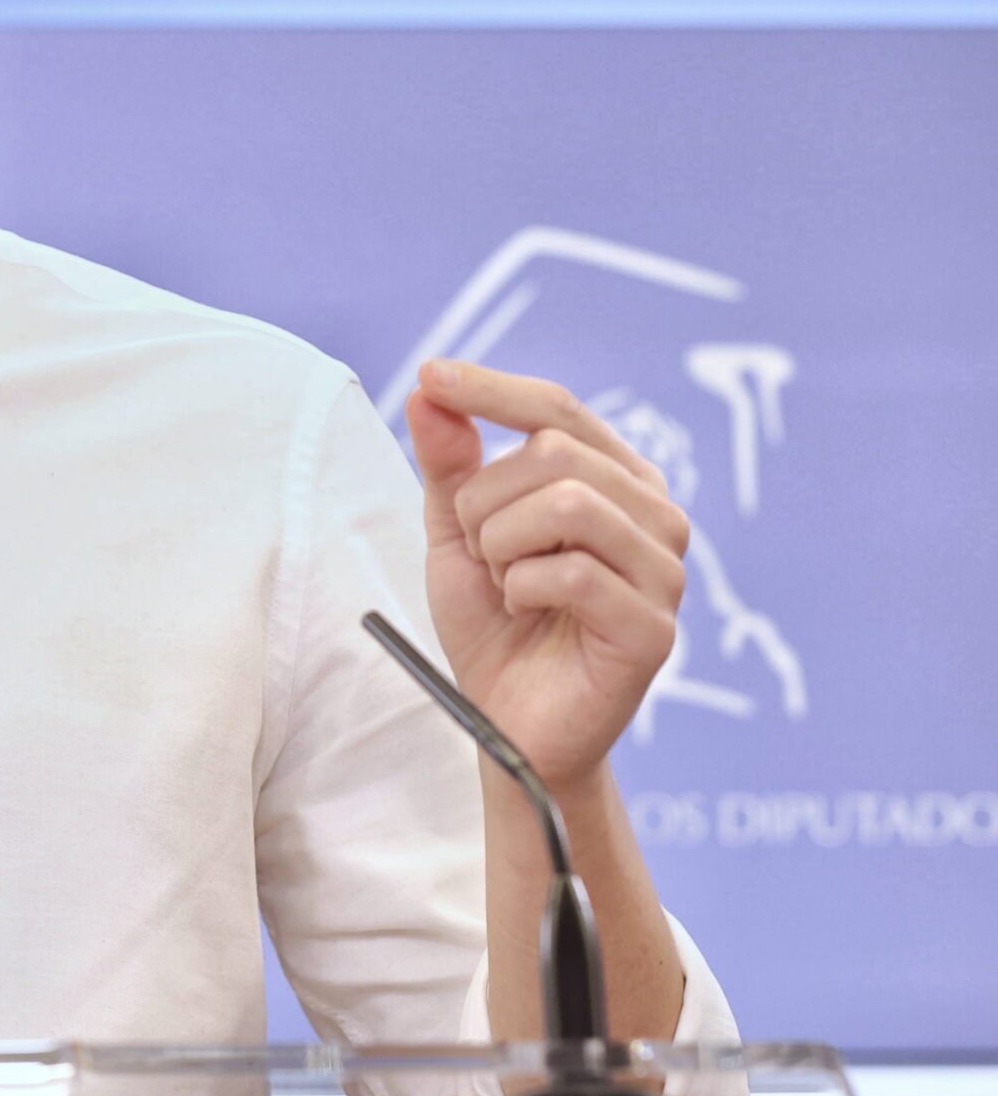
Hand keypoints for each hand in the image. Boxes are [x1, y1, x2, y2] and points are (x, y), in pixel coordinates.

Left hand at [405, 360, 691, 790]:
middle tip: (485, 554)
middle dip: (485, 502)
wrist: (507, 722)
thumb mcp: (458, 532)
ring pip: (565, 503)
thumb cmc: (495, 622)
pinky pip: (572, 572)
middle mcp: (654, 514)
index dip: (491, 389)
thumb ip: (450, 463)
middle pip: (553, 451)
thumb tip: (431, 388)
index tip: (430, 373)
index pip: (558, 408)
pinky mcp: (655, 627)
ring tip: (505, 582)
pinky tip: (526, 611)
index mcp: (615, 480)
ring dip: (502, 544)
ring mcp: (664, 570)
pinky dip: (522, 588)